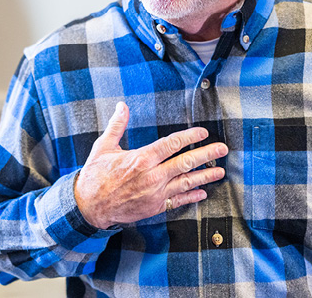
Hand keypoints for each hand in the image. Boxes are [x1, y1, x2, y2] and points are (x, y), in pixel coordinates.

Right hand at [73, 102, 227, 228]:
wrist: (89, 206)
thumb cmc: (95, 175)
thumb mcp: (103, 146)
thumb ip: (116, 125)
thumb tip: (121, 106)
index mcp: (141, 159)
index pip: (171, 144)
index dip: (189, 137)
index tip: (203, 133)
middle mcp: (152, 176)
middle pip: (185, 163)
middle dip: (206, 155)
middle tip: (222, 149)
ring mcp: (155, 193)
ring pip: (186, 183)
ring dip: (205, 176)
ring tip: (220, 171)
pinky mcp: (155, 207)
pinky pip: (178, 201)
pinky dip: (192, 196)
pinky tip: (203, 192)